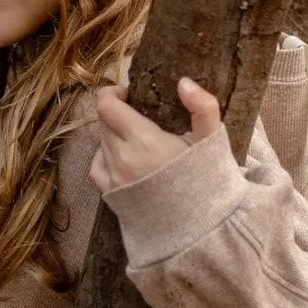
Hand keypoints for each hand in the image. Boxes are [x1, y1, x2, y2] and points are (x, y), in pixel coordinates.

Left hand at [90, 76, 221, 193]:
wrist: (203, 226)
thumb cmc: (209, 181)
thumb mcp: (212, 139)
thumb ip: (202, 106)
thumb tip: (183, 82)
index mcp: (144, 140)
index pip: (106, 106)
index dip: (113, 94)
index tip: (129, 94)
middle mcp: (122, 159)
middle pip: (102, 123)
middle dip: (116, 113)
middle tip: (137, 115)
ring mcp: (114, 179)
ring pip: (100, 143)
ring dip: (113, 134)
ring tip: (136, 138)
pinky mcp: (112, 196)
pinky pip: (96, 167)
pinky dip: (104, 156)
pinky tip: (121, 157)